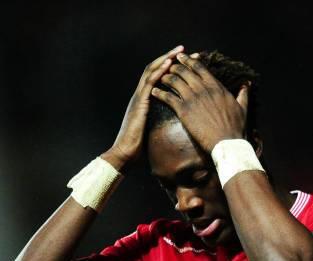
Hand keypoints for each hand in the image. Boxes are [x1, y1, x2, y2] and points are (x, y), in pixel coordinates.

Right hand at [103, 45, 184, 167]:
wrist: (125, 156)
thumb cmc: (140, 151)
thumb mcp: (156, 135)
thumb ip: (164, 128)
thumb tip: (180, 134)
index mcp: (145, 102)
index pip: (159, 79)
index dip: (172, 69)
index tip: (187, 64)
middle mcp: (141, 96)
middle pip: (156, 70)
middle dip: (171, 59)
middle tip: (186, 51)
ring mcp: (138, 98)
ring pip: (152, 72)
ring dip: (166, 60)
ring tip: (180, 51)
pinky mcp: (139, 103)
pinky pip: (149, 83)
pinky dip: (159, 72)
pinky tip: (169, 64)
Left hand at [151, 52, 248, 153]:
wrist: (227, 144)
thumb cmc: (236, 129)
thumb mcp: (242, 109)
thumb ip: (243, 95)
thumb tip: (246, 86)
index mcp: (216, 86)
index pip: (200, 68)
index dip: (189, 61)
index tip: (182, 58)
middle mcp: (203, 89)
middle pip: (185, 71)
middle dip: (175, 66)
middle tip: (168, 65)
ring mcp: (193, 99)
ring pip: (175, 81)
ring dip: (166, 77)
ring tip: (159, 77)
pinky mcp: (184, 111)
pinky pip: (168, 97)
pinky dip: (160, 93)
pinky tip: (154, 92)